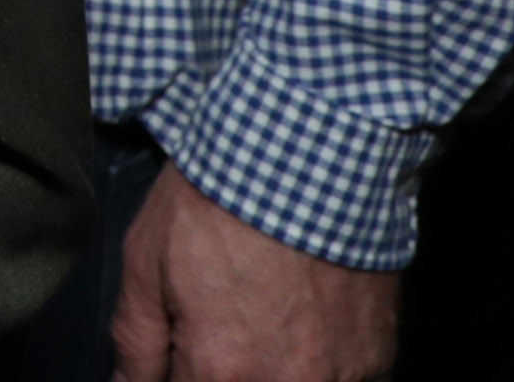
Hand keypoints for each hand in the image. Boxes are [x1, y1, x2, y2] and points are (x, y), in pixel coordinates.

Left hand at [112, 168, 395, 381]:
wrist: (309, 154)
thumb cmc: (220, 200)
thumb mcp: (146, 263)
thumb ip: (136, 345)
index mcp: (223, 372)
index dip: (175, 375)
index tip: (178, 354)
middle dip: (223, 371)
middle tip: (217, 329)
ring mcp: (339, 377)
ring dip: (270, 371)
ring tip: (260, 323)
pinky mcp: (377, 358)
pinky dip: (316, 368)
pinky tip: (301, 329)